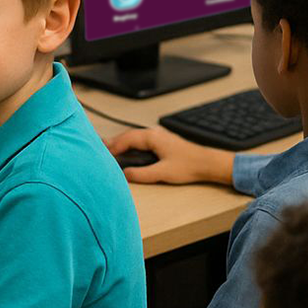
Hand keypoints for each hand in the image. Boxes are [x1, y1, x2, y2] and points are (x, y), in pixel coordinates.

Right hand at [107, 128, 233, 185]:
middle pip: (128, 135)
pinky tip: (128, 150)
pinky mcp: (162, 141)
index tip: (102, 153)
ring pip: (134, 137)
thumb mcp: (162, 173)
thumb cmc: (189, 165)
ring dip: (121, 142)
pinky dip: (130, 144)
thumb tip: (125, 174)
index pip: (126, 139)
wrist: (207, 163)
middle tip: (99, 148)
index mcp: (152, 137)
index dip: (112, 146)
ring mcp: (158, 136)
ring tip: (109, 149)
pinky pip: (140, 140)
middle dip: (113, 142)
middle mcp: (154, 133)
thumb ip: (141, 174)